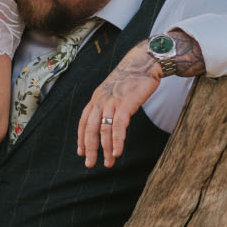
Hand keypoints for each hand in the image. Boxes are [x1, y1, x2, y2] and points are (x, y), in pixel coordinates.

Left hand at [78, 45, 161, 167]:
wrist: (145, 62)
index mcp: (96, 98)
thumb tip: (108, 119)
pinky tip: (117, 152)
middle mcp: (100, 101)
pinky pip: (118, 126)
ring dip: (105, 149)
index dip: (81, 138)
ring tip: (108, 162)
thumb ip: (109, 104)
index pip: (83, 122)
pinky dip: (117, 141)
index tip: (81, 152)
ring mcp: (112, 102)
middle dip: (90, 148)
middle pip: (90, 129)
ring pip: (104, 130)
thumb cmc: (132, 78)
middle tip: (90, 164)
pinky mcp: (125, 104)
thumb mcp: (114, 91)